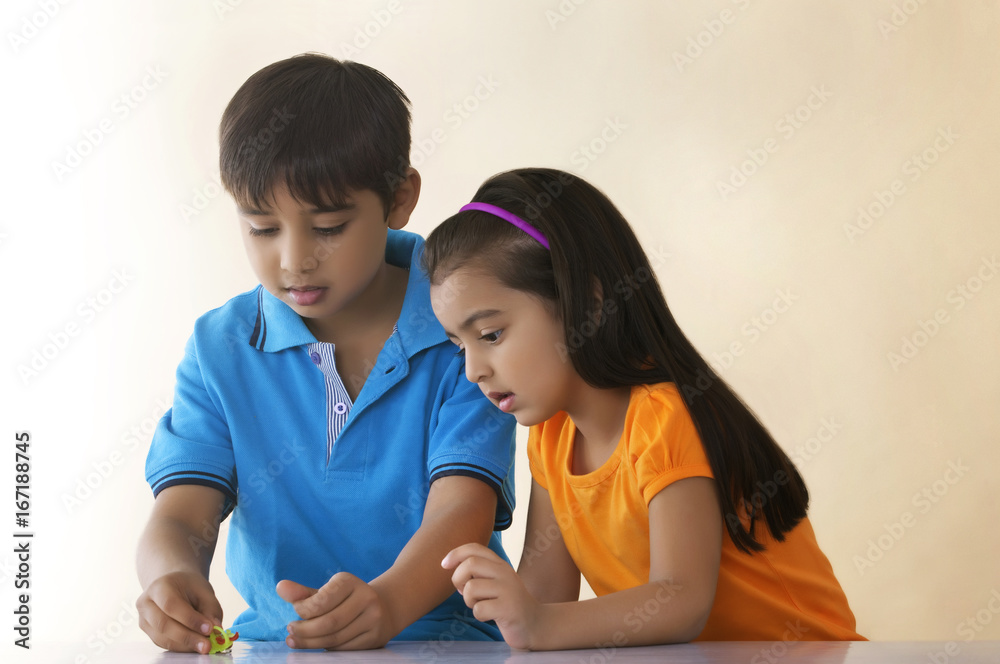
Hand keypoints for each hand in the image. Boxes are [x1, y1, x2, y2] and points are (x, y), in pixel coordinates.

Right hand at [136, 571, 222, 652]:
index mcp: (159, 586)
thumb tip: (216, 629)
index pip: (171, 605)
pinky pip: (163, 644)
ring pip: (162, 638)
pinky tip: (194, 645)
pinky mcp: (148, 632)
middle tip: (207, 645)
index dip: (190, 619)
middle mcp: (146, 603)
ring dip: (185, 645)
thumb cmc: (189, 587)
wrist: (173, 585)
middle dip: (188, 637)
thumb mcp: (204, 591)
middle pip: (163, 624)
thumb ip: (211, 609)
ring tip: (204, 646)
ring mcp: (144, 619)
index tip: (209, 629)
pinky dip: (181, 647)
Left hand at [277, 573, 391, 649]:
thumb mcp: (327, 592)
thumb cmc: (347, 599)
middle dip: (305, 631)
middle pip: (328, 622)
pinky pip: (344, 649)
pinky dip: (327, 649)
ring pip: (335, 639)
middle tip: (291, 632)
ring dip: (311, 643)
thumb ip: (303, 593)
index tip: (295, 612)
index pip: (321, 600)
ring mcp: (373, 619)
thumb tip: (280, 587)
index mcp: (350, 582)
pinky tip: (318, 645)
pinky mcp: (375, 638)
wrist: (385, 607)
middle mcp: (366, 598)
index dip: (303, 610)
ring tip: (296, 641)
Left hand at [442, 543, 541, 649]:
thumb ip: (477, 572)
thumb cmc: (507, 603)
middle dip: (457, 579)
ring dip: (468, 600)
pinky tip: (490, 616)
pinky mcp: (509, 608)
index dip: (455, 553)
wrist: (535, 624)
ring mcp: (508, 590)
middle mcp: (504, 572)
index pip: (474, 548)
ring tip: (479, 605)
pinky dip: (479, 615)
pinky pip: (479, 609)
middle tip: (462, 591)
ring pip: (471, 588)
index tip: (444, 565)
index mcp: (499, 564)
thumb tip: (451, 567)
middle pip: (470, 564)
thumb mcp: (495, 582)